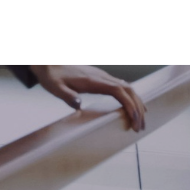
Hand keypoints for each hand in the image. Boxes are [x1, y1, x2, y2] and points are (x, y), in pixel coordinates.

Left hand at [29, 64, 146, 130]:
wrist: (49, 63)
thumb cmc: (52, 76)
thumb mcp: (55, 88)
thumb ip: (67, 96)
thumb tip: (78, 105)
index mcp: (93, 80)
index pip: (118, 91)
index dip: (129, 105)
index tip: (133, 120)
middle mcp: (102, 77)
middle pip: (128, 90)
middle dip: (137, 108)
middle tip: (140, 126)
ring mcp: (103, 77)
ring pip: (128, 88)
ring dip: (136, 104)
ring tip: (140, 120)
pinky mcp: (102, 79)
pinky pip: (122, 87)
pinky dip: (131, 98)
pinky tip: (134, 107)